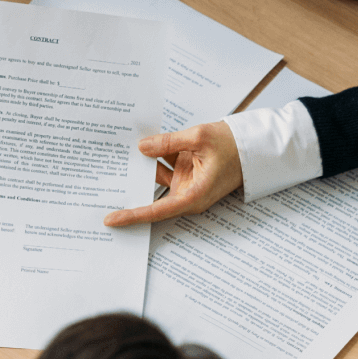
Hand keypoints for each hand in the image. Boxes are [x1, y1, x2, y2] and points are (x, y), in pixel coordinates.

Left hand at [102, 122, 243, 226]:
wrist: (254, 145)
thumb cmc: (233, 146)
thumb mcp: (198, 138)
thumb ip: (167, 143)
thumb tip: (142, 147)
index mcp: (193, 196)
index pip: (157, 211)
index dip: (133, 215)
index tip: (112, 220)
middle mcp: (188, 195)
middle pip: (152, 197)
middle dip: (131, 191)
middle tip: (103, 187)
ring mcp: (186, 184)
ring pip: (156, 176)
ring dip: (142, 166)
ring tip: (116, 154)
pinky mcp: (187, 173)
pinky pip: (164, 166)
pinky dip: (154, 156)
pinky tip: (139, 143)